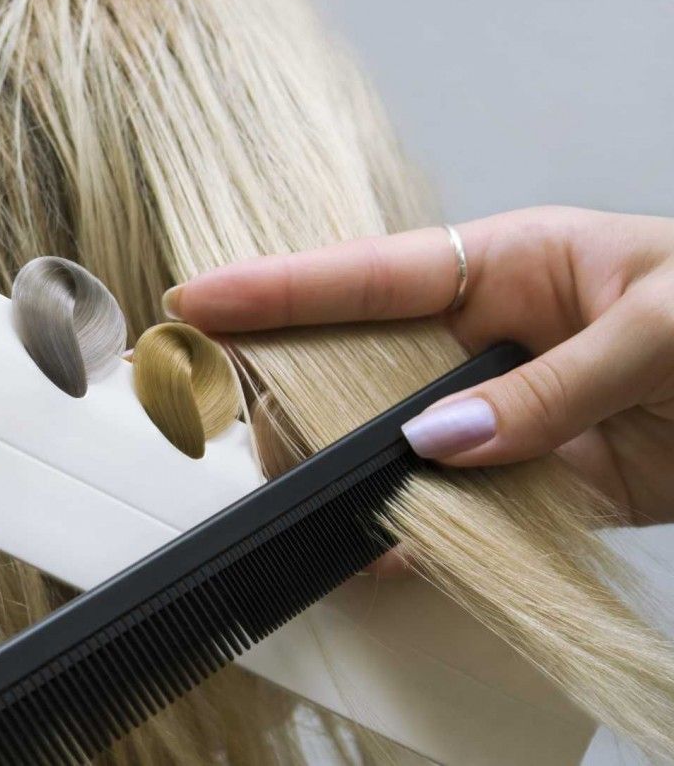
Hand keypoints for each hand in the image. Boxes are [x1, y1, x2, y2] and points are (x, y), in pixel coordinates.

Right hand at [165, 206, 673, 530]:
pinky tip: (380, 554)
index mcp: (505, 265)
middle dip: (290, 395)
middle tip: (234, 431)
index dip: (275, 290)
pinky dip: (415, 536)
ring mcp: (500, 413)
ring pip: (390, 445)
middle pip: (356, 367)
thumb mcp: (661, 327)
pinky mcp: (529, 478)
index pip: (367, 275)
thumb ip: (552, 385)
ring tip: (303, 504)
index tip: (193, 300)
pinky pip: (452, 509)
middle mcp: (485, 338)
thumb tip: (442, 443)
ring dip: (347, 475)